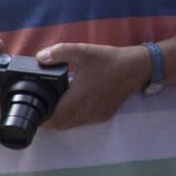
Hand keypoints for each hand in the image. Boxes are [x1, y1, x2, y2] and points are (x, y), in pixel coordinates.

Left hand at [32, 42, 152, 132]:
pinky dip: (76, 116)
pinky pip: (83, 121)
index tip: (37, 106)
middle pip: (59, 125)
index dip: (41, 117)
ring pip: (71, 125)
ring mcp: (95, 116)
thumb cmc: (109, 60)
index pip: (51, 119)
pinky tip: (78, 102)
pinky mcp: (104, 116)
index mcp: (77, 99)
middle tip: (46, 103)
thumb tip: (39, 57)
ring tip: (59, 103)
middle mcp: (85, 112)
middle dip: (50, 118)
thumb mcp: (84, 51)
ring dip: (63, 118)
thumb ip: (59, 53)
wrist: (138, 67)